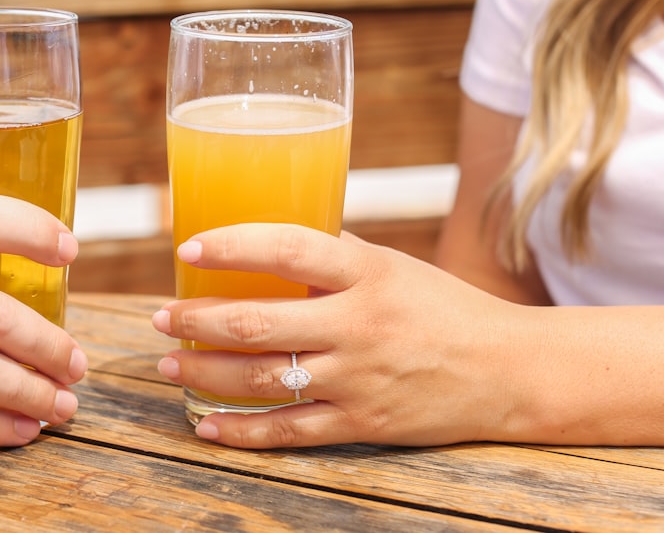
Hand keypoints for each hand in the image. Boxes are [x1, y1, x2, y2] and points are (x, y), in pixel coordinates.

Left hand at [152, 223, 525, 448]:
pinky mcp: (363, 424)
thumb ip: (333, 253)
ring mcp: (359, 379)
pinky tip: (207, 425)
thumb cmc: (442, 308)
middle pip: (257, 321)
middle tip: (160, 317)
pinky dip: (240, 432)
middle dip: (195, 320)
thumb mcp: (392, 266)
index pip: (285, 248)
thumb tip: (266, 239)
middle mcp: (359, 324)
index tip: (187, 249)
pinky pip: (288, 431)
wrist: (510, 371)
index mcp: (366, 272)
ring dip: (203, 372)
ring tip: (170, 365)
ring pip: (260, 378)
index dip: (230, 246)